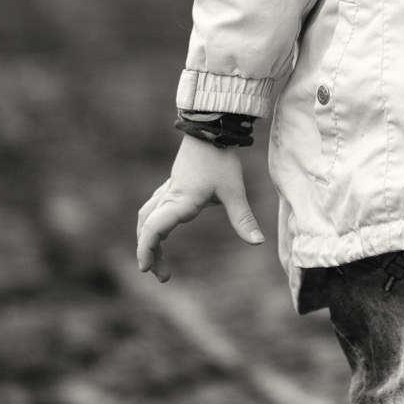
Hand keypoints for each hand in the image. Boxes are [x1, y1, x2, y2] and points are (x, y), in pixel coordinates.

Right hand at [135, 133, 263, 281]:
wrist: (211, 128)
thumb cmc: (221, 159)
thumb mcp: (234, 190)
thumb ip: (243, 218)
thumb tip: (258, 242)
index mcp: (180, 201)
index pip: (154, 229)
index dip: (146, 249)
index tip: (146, 268)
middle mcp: (169, 197)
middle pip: (146, 227)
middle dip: (148, 252)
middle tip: (162, 274)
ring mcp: (169, 189)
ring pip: (147, 217)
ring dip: (149, 239)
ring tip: (159, 259)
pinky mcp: (174, 184)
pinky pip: (154, 208)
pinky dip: (153, 225)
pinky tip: (164, 233)